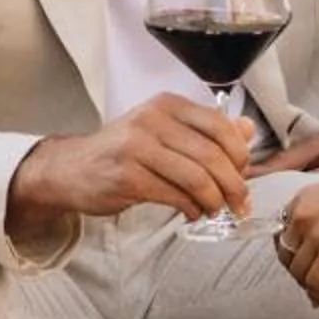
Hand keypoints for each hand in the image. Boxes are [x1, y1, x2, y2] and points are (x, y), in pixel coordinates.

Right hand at [6, 93, 252, 234]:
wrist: (71, 169)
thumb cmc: (122, 151)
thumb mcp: (163, 131)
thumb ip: (205, 130)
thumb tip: (247, 129)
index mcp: (166, 105)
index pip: (219, 125)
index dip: (239, 153)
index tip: (244, 173)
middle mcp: (152, 120)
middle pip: (211, 154)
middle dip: (233, 184)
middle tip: (240, 203)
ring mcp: (138, 148)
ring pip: (196, 177)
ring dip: (214, 200)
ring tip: (215, 210)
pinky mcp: (128, 177)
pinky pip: (175, 196)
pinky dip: (191, 209)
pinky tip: (192, 213)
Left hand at [274, 162, 318, 303]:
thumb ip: (316, 212)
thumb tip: (312, 238)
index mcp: (301, 200)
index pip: (281, 234)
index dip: (289, 252)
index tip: (297, 262)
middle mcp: (302, 216)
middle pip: (286, 254)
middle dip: (295, 269)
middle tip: (306, 279)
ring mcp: (315, 235)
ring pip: (298, 271)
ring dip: (305, 284)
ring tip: (315, 291)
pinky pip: (314, 281)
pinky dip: (316, 293)